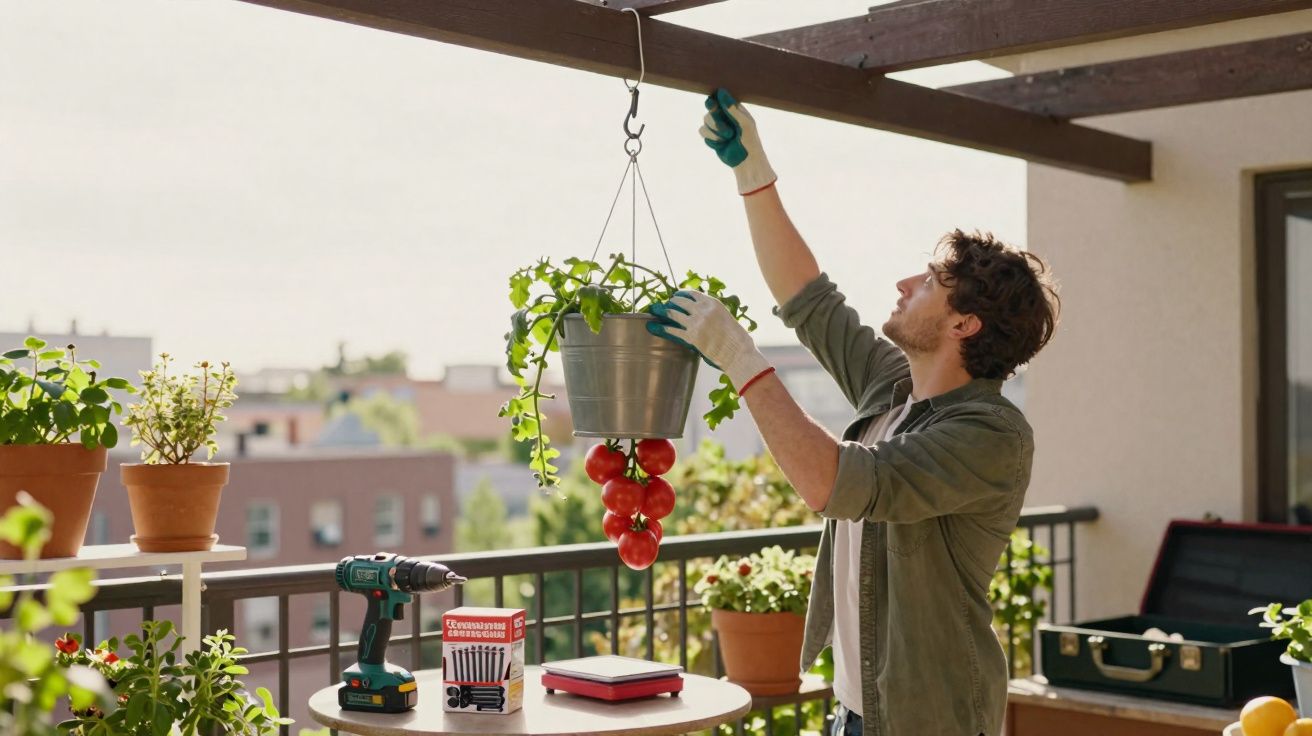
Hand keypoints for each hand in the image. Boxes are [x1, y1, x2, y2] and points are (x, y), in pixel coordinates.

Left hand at [647, 290, 770, 390]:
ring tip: (653, 310)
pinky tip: (652, 327)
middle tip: (662, 305)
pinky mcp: (691, 337)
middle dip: (669, 302)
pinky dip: (659, 327)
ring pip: (672, 312)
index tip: (675, 297)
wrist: (739, 353)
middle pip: (679, 301)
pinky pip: (671, 330)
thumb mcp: (725, 318)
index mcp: (712, 303)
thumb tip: (703, 315)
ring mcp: (696, 322)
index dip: (680, 295)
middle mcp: (703, 309)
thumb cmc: (736, 339)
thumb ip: (713, 314)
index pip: (691, 293)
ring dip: (661, 310)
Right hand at [700, 88, 776, 195]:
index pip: (719, 98)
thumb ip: (732, 109)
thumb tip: (721, 92)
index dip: (714, 101)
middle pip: (709, 110)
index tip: (713, 106)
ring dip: (716, 132)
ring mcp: (717, 126)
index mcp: (734, 109)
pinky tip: (721, 144)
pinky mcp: (711, 136)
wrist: (746, 162)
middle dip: (717, 122)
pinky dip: (711, 139)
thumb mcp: (744, 123)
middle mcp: (724, 115)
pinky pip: (702, 132)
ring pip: (704, 121)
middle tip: (729, 132)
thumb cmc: (750, 141)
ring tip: (728, 139)